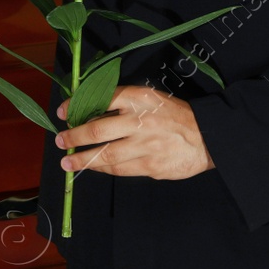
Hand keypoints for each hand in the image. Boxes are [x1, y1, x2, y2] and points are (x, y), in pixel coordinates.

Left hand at [54, 84, 214, 179]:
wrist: (207, 136)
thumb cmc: (174, 115)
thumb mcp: (149, 98)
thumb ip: (121, 102)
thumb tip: (88, 111)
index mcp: (140, 99)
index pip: (102, 99)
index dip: (77, 106)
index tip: (62, 113)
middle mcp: (141, 121)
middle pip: (98, 129)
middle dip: (75, 137)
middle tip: (61, 141)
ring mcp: (146, 146)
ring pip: (106, 155)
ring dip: (83, 160)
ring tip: (68, 162)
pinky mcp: (151, 166)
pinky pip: (120, 170)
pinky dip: (103, 169)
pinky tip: (92, 167)